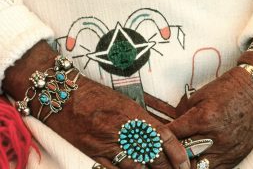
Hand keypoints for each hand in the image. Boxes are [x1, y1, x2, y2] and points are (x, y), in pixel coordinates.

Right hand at [3, 42, 189, 168]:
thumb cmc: (96, 96)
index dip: (176, 152)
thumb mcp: (124, 101)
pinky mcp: (92, 155)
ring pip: (136, 168)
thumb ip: (142, 117)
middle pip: (153, 156)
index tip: (185, 163)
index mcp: (133, 113)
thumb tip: (161, 130)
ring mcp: (107, 145)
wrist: (64, 95)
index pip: (162, 136)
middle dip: (167, 168)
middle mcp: (123, 130)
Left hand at [168, 51, 252, 168]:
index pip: (173, 135)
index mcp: (203, 118)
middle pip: (183, 157)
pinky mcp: (236, 157)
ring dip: (186, 165)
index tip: (152, 138)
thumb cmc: (227, 89)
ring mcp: (227, 150)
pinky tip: (196, 162)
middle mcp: (215, 138)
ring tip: (178, 160)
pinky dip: (203, 167)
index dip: (160, 138)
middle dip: (170, 155)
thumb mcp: (201, 95)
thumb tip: (171, 126)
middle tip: (161, 153)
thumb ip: (184, 112)